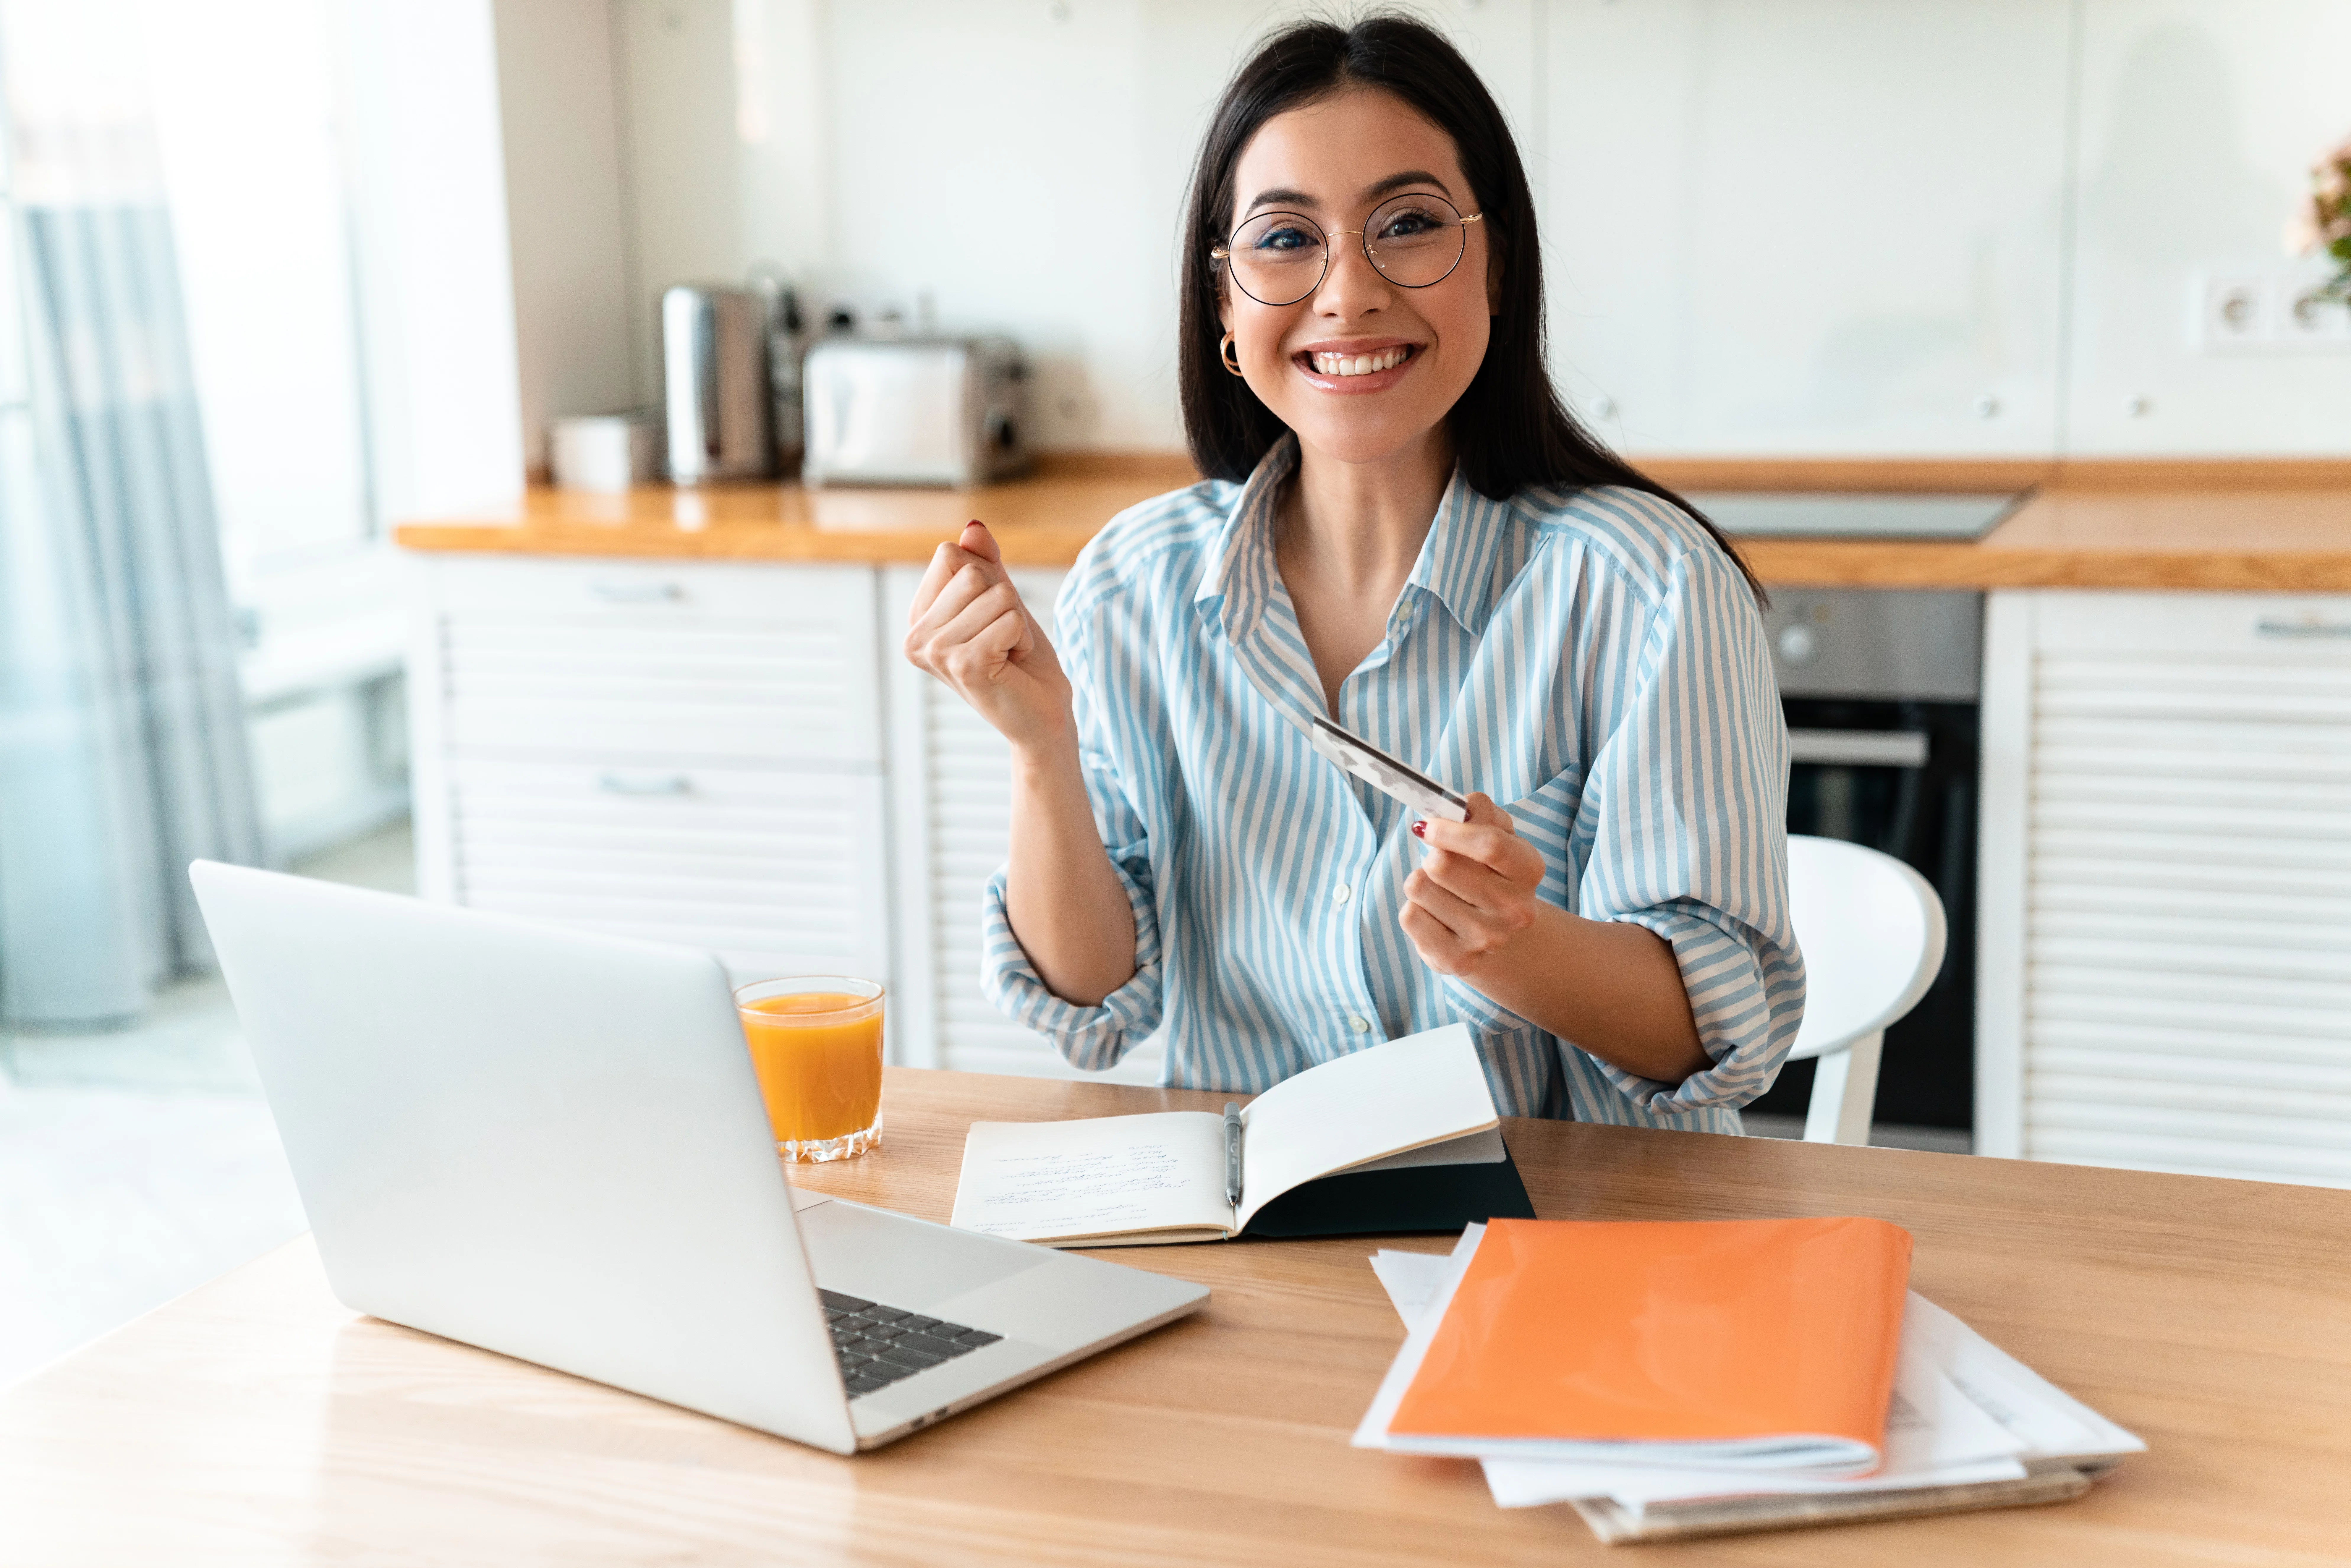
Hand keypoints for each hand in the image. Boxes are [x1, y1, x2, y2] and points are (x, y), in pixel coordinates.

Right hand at [903, 521, 1073, 754]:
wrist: (1041, 716)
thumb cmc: (1021, 661)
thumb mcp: (1002, 601)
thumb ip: (984, 564)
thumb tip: (972, 527)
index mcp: (918, 618)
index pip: (949, 554)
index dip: (985, 579)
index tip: (989, 619)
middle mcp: (916, 637)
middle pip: (971, 571)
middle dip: (1003, 601)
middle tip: (1003, 640)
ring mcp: (936, 652)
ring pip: (996, 594)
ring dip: (1016, 622)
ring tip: (1007, 653)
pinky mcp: (964, 665)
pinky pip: (1010, 619)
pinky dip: (1023, 638)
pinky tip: (1012, 664)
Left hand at [1399, 793, 1551, 979]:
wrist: (1502, 940)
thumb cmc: (1492, 876)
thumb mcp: (1499, 837)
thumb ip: (1483, 813)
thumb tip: (1462, 803)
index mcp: (1529, 871)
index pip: (1488, 844)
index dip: (1449, 829)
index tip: (1429, 826)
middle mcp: (1514, 910)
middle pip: (1442, 864)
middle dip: (1433, 855)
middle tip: (1441, 863)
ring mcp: (1485, 939)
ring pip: (1419, 886)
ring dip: (1421, 881)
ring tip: (1442, 892)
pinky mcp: (1455, 960)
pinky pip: (1409, 915)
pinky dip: (1415, 909)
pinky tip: (1436, 916)